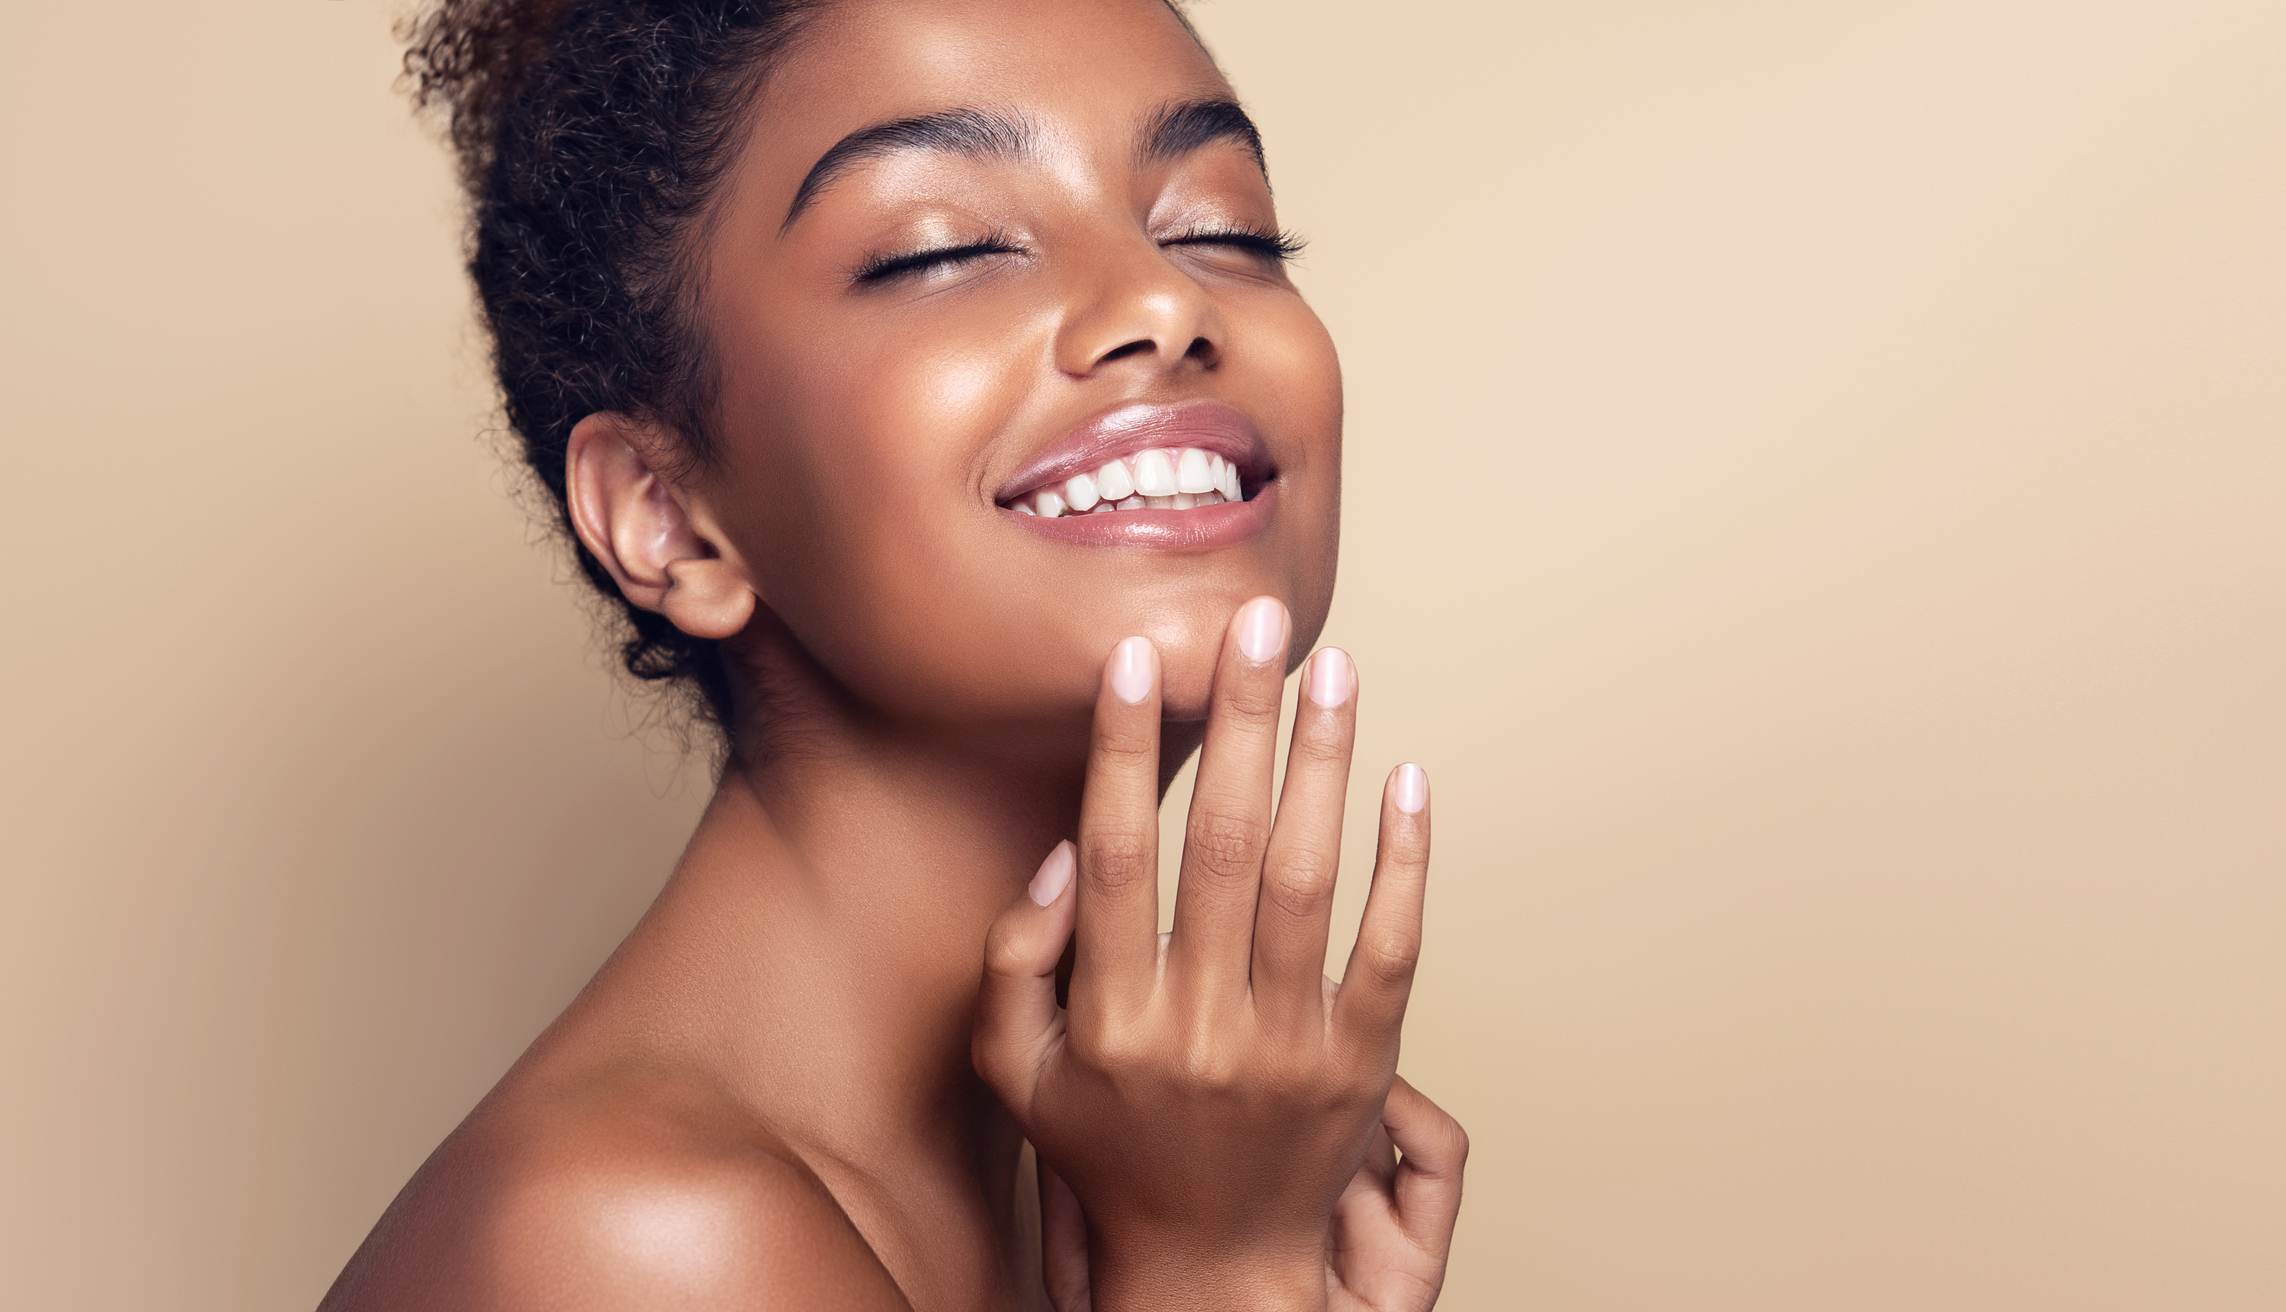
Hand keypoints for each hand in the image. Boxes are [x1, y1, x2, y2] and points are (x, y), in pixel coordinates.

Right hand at [974, 596, 1457, 1309]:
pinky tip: (1406, 781)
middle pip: (1225, 845)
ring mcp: (1288, 1048)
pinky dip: (1405, 863)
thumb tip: (1061, 852)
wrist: (1212, 1265)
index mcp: (1111, 1019)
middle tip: (1260, 623)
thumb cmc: (1111, 1151)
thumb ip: (1016, 965)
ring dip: (1323, 763)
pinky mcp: (1361, 1067)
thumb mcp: (1020, 1075)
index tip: (1138, 657)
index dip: (1126, 749)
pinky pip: (1392, 948)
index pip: (1116, 855)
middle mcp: (1199, 1028)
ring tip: (1333, 669)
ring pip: (1310, 881)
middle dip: (1243, 721)